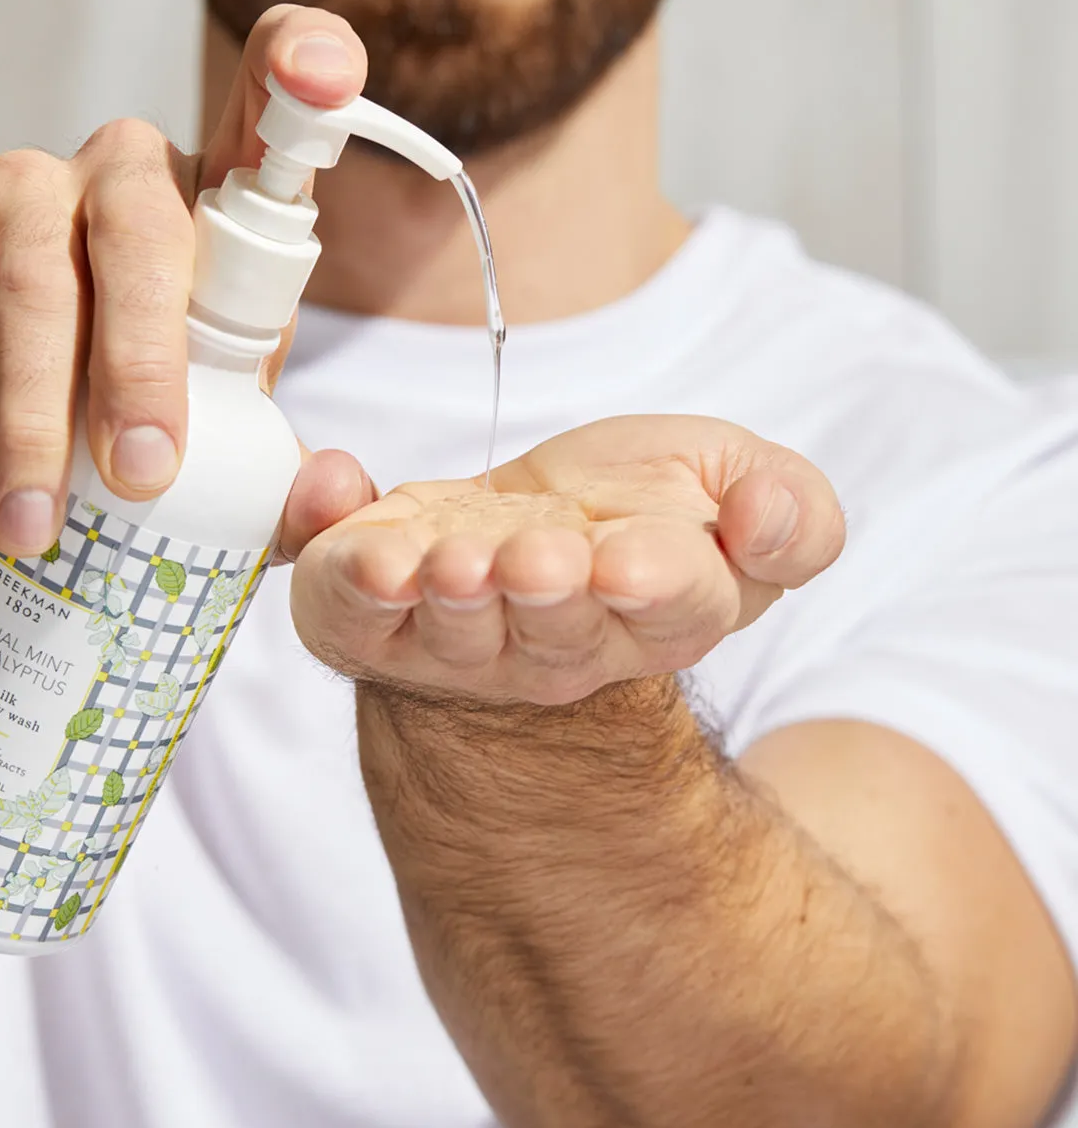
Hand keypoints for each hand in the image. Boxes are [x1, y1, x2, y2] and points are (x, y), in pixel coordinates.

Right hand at [0, 5, 368, 582]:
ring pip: (37, 287)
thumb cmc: (120, 445)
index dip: (302, 66)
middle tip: (140, 480)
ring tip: (29, 537)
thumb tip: (338, 496)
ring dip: (31, 425)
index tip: (327, 80)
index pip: (268, 112)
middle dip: (142, 362)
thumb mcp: (213, 463)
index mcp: (218, 217)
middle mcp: (125, 177)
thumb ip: (280, 483)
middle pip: (145, 230)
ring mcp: (22, 191)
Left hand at [289, 416, 845, 705]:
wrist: (529, 531)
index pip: (667, 611)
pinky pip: (348, 613)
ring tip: (442, 560)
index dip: (651, 588)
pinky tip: (342, 512)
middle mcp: (553, 643)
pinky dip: (339, 573)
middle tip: (530, 560)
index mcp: (656, 610)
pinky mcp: (372, 618)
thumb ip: (788, 514)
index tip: (629, 562)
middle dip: (538, 597)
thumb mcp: (736, 483)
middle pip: (548, 635)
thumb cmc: (636, 510)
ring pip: (446, 632)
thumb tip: (764, 517)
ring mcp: (456, 639)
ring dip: (442, 594)